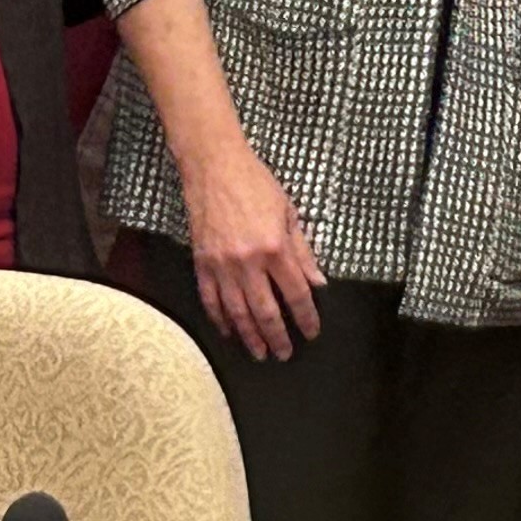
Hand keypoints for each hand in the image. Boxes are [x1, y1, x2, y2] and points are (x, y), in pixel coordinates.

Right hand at [177, 134, 324, 362]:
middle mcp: (249, 262)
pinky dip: (220, 320)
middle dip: (278, 337)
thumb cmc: (256, 184)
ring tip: (260, 353)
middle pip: (266, 312)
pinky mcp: (202, 263)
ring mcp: (222, 265)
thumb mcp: (289, 213)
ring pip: (237, 313)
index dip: (306, 317)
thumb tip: (318, 283)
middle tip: (284, 353)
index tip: (311, 332)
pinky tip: (230, 332)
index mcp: (275, 247)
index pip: (296, 293)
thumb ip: (303, 252)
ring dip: (250, 337)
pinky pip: (211, 300)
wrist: (214, 167)